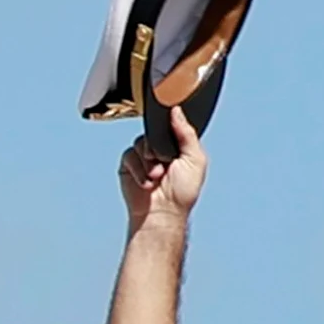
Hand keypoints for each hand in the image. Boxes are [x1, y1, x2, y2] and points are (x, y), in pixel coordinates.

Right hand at [118, 106, 206, 230]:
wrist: (162, 213)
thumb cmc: (182, 191)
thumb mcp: (195, 159)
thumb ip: (187, 133)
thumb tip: (176, 110)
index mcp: (178, 144)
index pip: (170, 124)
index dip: (169, 126)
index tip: (168, 135)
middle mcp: (160, 148)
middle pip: (153, 130)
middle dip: (158, 147)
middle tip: (165, 163)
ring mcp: (143, 156)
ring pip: (140, 142)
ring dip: (149, 161)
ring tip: (157, 177)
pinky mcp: (128, 165)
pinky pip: (129, 155)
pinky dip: (138, 169)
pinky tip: (146, 183)